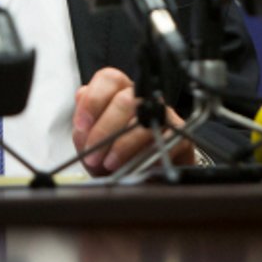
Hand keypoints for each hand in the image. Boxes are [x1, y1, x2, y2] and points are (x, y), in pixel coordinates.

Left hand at [72, 67, 194, 174]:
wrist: (147, 182)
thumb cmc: (118, 160)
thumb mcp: (93, 147)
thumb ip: (84, 133)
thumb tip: (83, 129)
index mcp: (119, 93)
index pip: (108, 79)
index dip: (92, 101)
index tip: (81, 126)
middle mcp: (143, 98)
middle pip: (124, 99)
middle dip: (104, 130)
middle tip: (92, 154)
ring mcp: (163, 113)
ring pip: (144, 117)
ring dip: (123, 144)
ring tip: (110, 164)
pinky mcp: (179, 134)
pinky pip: (163, 138)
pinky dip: (146, 155)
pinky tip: (135, 166)